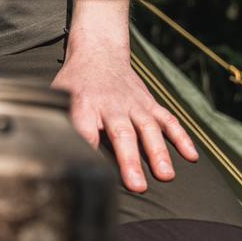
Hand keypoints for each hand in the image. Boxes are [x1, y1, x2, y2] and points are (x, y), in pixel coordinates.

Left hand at [53, 46, 198, 191]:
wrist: (98, 54)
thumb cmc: (75, 84)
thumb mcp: (57, 98)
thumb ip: (58, 122)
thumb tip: (49, 151)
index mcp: (84, 105)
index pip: (84, 129)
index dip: (88, 149)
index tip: (92, 172)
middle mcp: (111, 105)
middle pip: (121, 134)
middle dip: (129, 160)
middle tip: (138, 187)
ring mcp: (133, 104)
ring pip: (148, 129)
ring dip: (158, 152)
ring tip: (166, 176)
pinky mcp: (149, 104)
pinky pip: (167, 120)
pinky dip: (181, 137)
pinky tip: (192, 156)